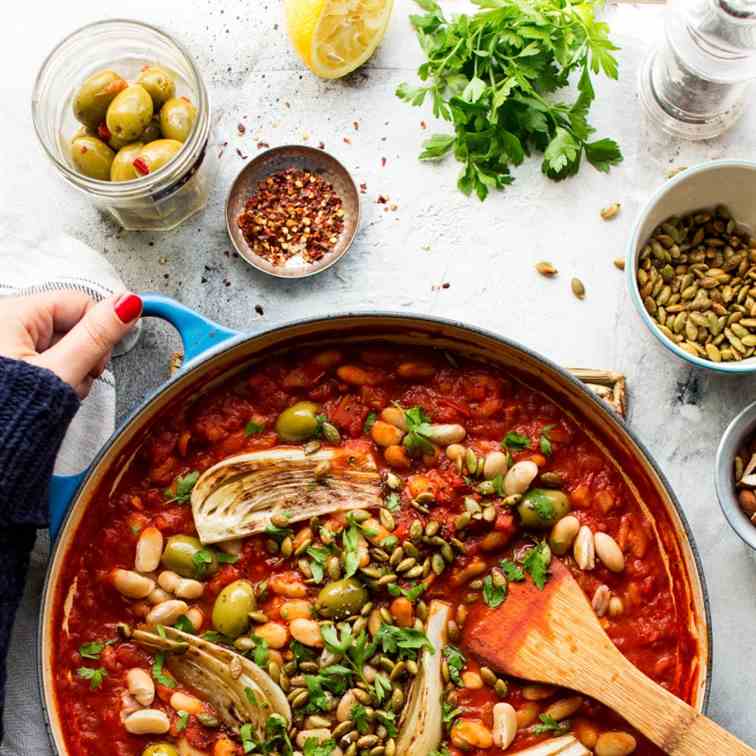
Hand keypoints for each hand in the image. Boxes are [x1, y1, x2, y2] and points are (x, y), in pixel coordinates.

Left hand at [0, 291, 141, 397]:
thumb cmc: (9, 413)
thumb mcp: (61, 371)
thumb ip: (97, 335)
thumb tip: (128, 302)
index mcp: (12, 312)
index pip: (80, 302)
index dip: (98, 332)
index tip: (94, 362)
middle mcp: (4, 320)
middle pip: (71, 324)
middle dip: (83, 356)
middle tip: (72, 380)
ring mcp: (5, 342)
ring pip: (61, 344)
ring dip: (71, 370)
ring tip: (57, 391)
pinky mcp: (8, 361)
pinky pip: (45, 358)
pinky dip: (54, 377)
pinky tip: (47, 394)